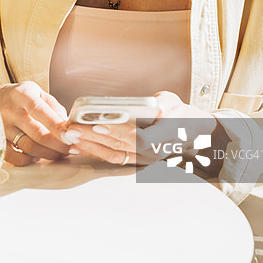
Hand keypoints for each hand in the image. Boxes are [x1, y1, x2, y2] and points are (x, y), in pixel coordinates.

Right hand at [0, 81, 69, 165]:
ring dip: (48, 154)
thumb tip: (67, 125)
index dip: (57, 126)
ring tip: (58, 154)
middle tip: (69, 148)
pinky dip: (29, 160)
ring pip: (29, 147)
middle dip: (58, 145)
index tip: (70, 135)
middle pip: (38, 134)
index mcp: (22, 95)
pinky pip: (15, 158)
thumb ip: (53, 106)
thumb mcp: (36, 92)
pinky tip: (37, 156)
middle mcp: (10, 111)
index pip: (41, 112)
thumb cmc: (16, 97)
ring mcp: (2, 128)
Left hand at [62, 91, 224, 171]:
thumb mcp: (176, 103)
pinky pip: (112, 157)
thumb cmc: (182, 115)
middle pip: (118, 146)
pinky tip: (78, 146)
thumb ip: (165, 104)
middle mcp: (151, 153)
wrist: (192, 133)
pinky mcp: (134, 159)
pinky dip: (94, 152)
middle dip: (92, 137)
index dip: (118, 132)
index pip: (138, 138)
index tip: (98, 124)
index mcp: (163, 138)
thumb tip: (154, 106)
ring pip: (112, 153)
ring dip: (89, 146)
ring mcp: (142, 159)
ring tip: (70, 136)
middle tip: (72, 128)